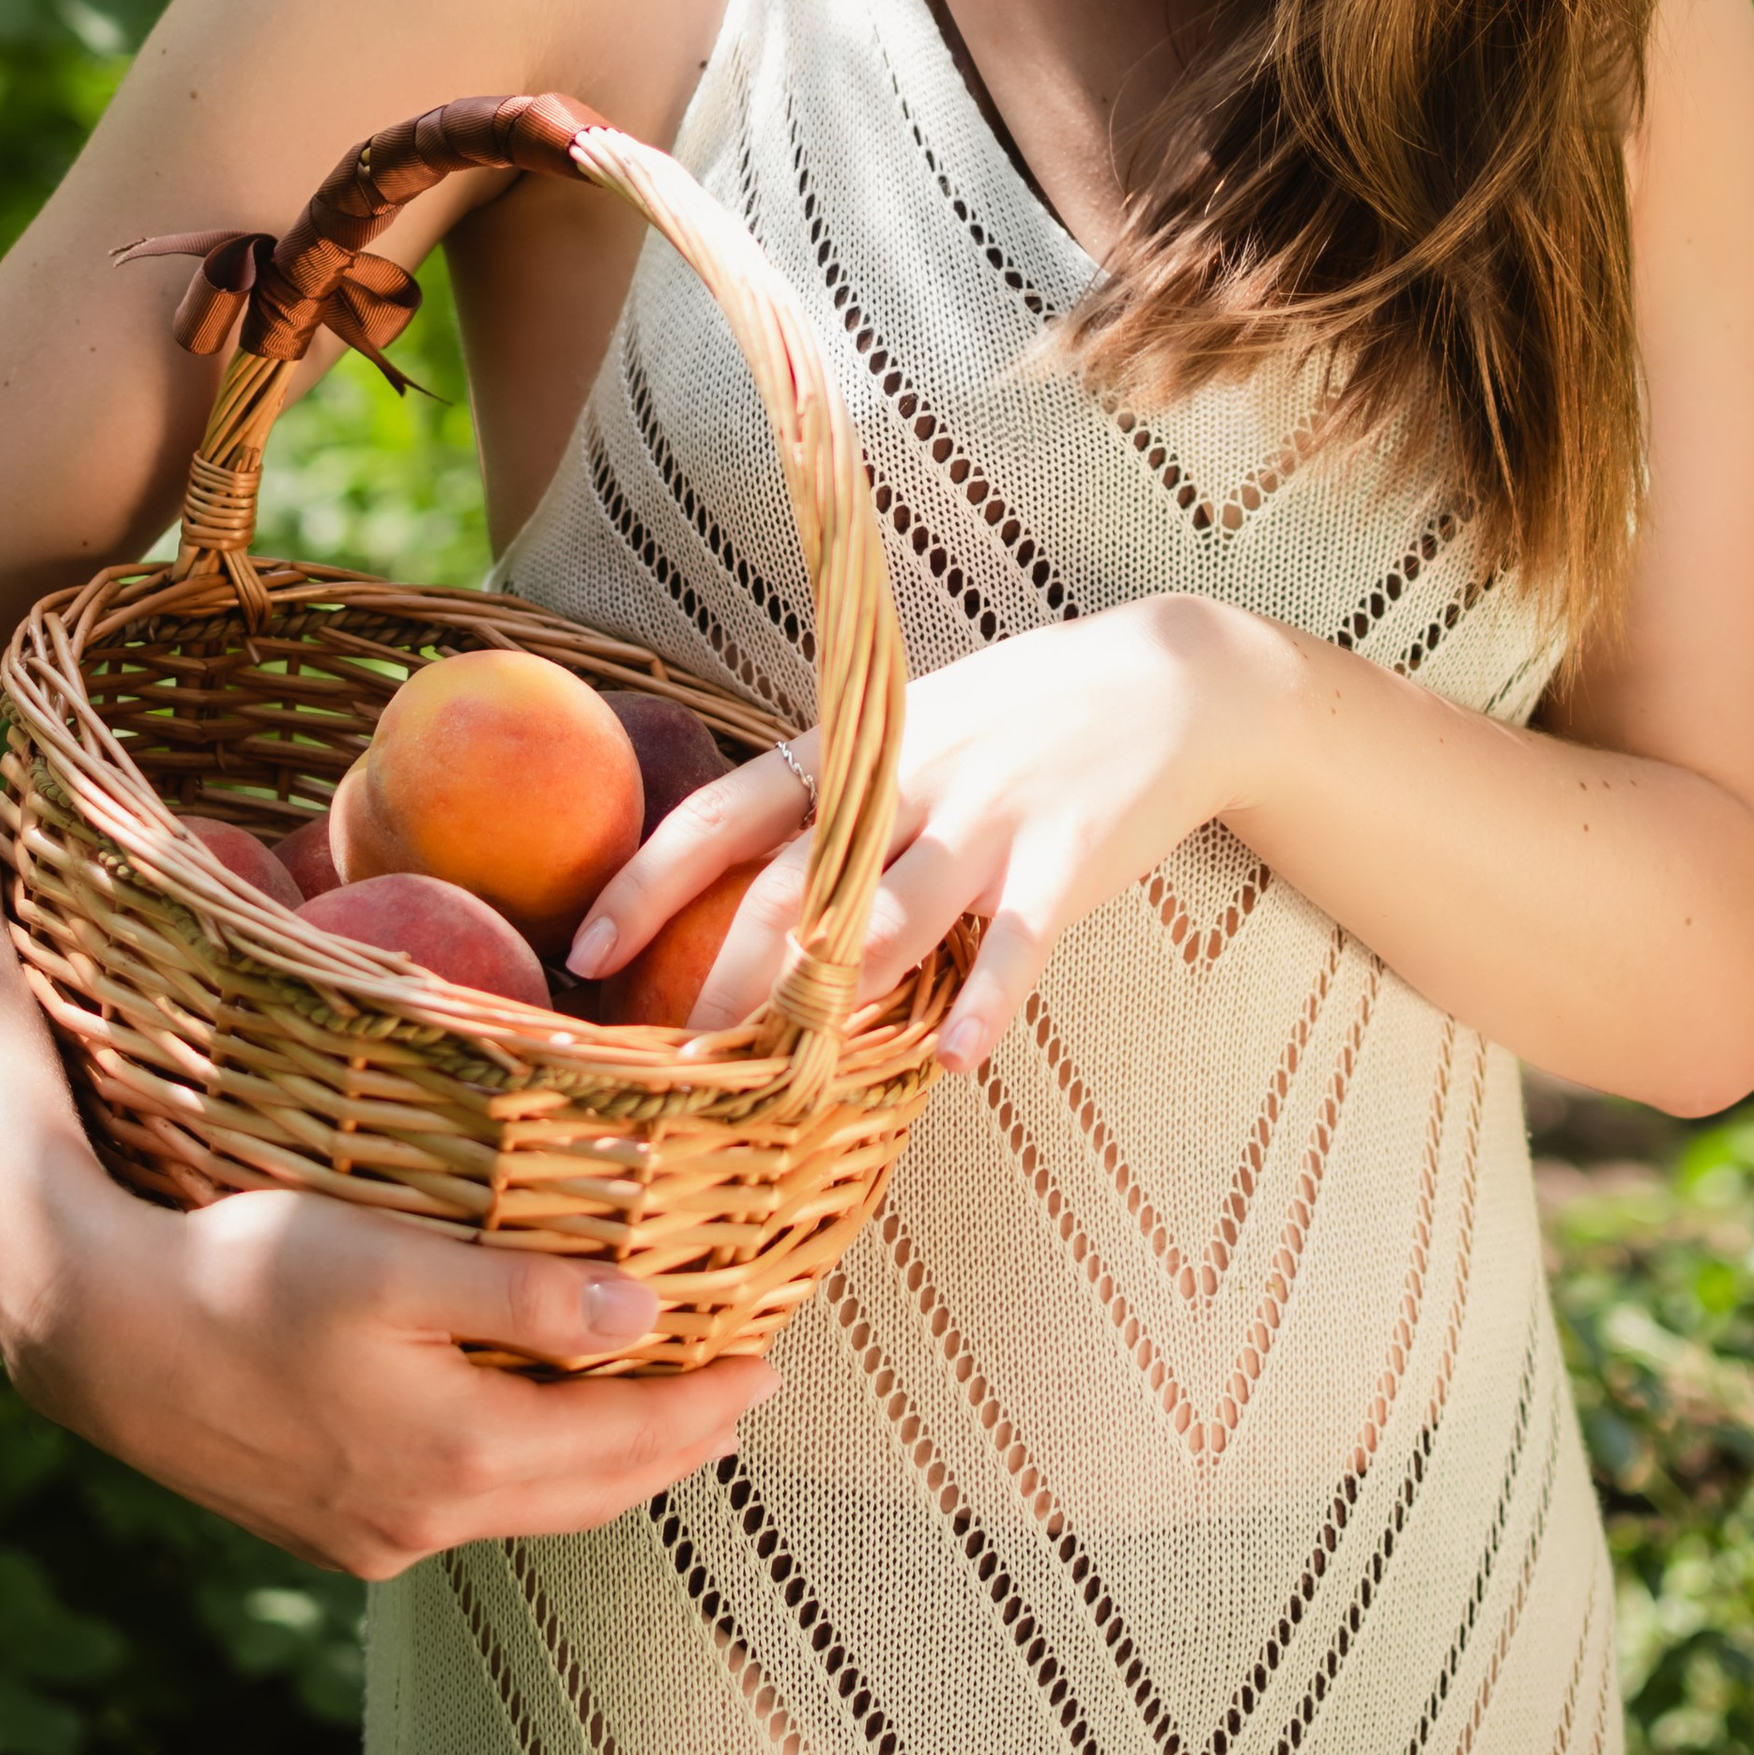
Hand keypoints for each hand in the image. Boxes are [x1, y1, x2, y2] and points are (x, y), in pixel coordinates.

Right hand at [8, 1152, 781, 1579]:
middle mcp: (426, 1521)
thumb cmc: (246, 1273)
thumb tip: (645, 1311)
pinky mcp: (330, 1533)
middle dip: (675, 1445)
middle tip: (741, 1399)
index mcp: (458, 1454)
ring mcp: (374, 1540)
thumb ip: (523, 1291)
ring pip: (531, 1510)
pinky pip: (467, 1513)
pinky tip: (534, 1438)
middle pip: (590, 1491)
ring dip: (605, 1467)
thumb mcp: (394, 1262)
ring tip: (662, 1421)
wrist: (101, 1339)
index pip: (626, 1437)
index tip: (770, 1360)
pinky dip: (529, 1476)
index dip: (706, 1400)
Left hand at [566, 595, 1266, 1071]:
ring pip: (892, 910)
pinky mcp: (1069, 851)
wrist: (1171, 677)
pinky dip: (986, 998)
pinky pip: (1019, 936)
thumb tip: (742, 899)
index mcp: (853, 747)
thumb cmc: (1019, 720)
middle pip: (792, 884)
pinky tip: (954, 1061)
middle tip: (676, 1063)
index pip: (724, 814)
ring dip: (837, 996)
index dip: (647, 882)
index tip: (582, 952)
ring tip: (787, 1077)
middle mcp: (906, 776)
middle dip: (727, 976)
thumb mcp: (910, 735)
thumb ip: (835, 806)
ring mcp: (988, 813)